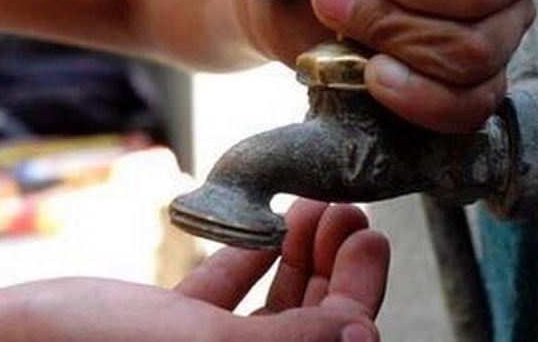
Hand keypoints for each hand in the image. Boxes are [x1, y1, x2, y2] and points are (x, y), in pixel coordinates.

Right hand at [0, 201, 387, 341]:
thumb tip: (366, 335)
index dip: (360, 295)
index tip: (372, 238)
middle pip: (310, 328)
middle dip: (334, 267)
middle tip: (347, 213)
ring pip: (272, 310)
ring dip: (297, 255)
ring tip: (312, 207)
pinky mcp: (165, 334)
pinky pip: (221, 299)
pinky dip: (244, 259)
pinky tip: (261, 224)